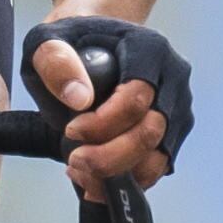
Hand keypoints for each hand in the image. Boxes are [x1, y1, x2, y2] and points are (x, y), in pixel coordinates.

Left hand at [22, 13, 191, 199]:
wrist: (91, 44)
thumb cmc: (70, 43)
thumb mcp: (46, 42)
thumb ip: (56, 62)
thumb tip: (79, 99)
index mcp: (149, 49)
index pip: (136, 97)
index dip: (103, 123)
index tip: (70, 129)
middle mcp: (172, 77)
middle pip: (152, 131)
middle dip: (110, 156)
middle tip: (74, 161)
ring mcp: (176, 107)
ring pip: (159, 156)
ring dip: (118, 174)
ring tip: (79, 171)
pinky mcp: (172, 133)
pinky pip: (156, 167)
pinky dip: (126, 180)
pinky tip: (94, 179)